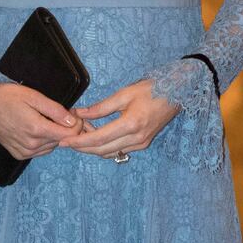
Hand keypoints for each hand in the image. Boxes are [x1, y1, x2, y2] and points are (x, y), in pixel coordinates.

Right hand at [0, 80, 83, 159]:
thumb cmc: (6, 97)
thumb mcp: (33, 96)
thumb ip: (55, 110)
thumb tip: (73, 120)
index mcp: (37, 129)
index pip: (70, 134)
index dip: (77, 124)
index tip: (73, 114)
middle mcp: (32, 145)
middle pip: (62, 141)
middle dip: (66, 128)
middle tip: (60, 113)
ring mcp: (25, 152)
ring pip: (52, 147)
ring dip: (54, 135)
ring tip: (46, 120)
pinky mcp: (19, 155)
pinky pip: (40, 151)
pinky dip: (44, 142)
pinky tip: (37, 130)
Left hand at [58, 79, 178, 157]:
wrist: (177, 93)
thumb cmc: (152, 89)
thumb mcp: (124, 94)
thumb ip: (101, 107)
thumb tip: (79, 114)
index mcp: (131, 125)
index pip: (99, 139)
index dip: (80, 142)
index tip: (64, 142)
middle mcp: (136, 139)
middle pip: (102, 150)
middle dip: (83, 147)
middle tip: (67, 140)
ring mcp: (141, 144)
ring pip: (110, 152)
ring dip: (93, 147)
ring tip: (81, 134)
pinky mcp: (143, 144)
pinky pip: (119, 150)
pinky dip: (105, 146)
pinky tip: (97, 135)